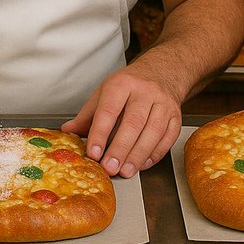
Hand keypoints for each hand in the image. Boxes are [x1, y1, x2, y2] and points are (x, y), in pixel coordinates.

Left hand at [61, 64, 181, 176]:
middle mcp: (145, 92)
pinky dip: (154, 154)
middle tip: (109, 167)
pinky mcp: (176, 116)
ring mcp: (163, 104)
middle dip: (120, 149)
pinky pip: (167, 138)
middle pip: (133, 123)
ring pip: (152, 132)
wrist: (162, 72)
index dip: (100, 133)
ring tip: (125, 171)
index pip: (109, 111)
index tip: (93, 152)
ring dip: (138, 155)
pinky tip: (141, 164)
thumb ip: (87, 115)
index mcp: (122, 84)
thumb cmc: (129, 86)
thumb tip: (67, 132)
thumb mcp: (104, 93)